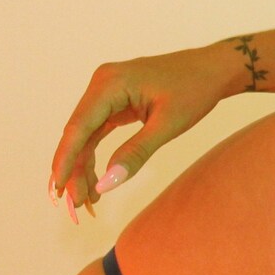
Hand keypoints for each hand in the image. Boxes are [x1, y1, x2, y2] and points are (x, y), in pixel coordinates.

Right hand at [48, 43, 236, 216]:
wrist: (217, 68)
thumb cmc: (197, 89)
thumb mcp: (168, 124)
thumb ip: (135, 153)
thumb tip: (104, 185)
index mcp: (110, 83)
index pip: (78, 128)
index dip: (65, 162)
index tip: (57, 193)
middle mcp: (102, 84)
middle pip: (77, 135)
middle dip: (74, 171)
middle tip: (77, 206)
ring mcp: (106, 91)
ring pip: (85, 136)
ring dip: (83, 167)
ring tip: (88, 201)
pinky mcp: (115, 101)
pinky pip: (97, 131)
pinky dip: (95, 156)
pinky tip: (95, 180)